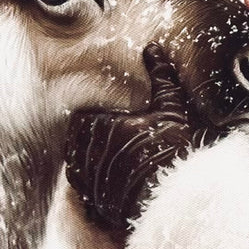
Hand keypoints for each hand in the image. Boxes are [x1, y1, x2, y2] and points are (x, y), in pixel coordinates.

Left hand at [65, 44, 217, 233]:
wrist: (172, 196)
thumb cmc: (171, 151)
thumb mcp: (171, 110)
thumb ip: (160, 78)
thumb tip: (152, 49)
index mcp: (103, 127)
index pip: (82, 116)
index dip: (93, 117)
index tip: (108, 119)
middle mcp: (90, 152)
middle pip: (76, 138)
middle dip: (87, 135)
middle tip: (107, 136)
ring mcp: (90, 179)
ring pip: (75, 162)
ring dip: (86, 157)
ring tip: (106, 156)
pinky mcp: (94, 200)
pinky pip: (80, 186)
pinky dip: (89, 180)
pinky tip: (107, 178)